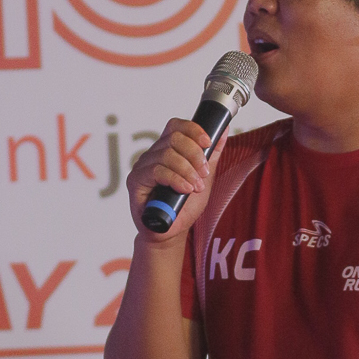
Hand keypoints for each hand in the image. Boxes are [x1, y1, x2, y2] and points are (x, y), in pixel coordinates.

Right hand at [126, 116, 228, 242]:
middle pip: (174, 138)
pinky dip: (175, 179)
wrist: (172, 231)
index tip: (208, 143)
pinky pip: (156, 171)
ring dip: (187, 170)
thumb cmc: (185, 206)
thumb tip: (223, 130)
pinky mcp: (135, 180)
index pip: (176, 126)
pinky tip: (185, 189)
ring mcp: (143, 166)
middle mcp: (153, 154)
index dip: (193, 130)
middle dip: (194, 154)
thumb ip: (212, 156)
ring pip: (166, 154)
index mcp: (168, 149)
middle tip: (204, 173)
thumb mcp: (205, 178)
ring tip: (196, 187)